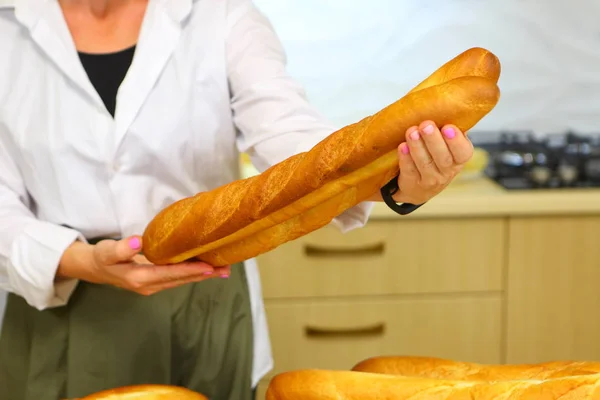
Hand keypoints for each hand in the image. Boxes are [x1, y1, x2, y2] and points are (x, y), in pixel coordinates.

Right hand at [57, 236, 228, 295]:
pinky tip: (207, 269)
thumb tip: (139, 241)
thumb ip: (122, 247)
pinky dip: (193, 274)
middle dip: (204, 275)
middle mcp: (150, 286)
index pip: (170, 273)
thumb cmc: (101, 257)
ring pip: (182, 281)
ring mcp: (154, 286)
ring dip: (202, 276)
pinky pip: (178, 278)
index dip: (190, 270)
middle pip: (181, 280)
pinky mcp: (156, 282)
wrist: (94, 269)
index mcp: (139, 278)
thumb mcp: (107, 251)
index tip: (209, 266)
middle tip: (227, 268)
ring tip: (224, 270)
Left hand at [391, 120, 472, 204]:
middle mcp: (447, 171)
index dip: (456, 140)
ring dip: (418, 147)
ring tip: (411, 132)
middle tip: (425, 125)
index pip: (463, 152)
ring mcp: (430, 180)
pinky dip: (406, 158)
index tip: (448, 127)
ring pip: (425, 164)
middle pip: (443, 158)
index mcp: (459, 158)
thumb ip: (446, 127)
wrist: (418, 187)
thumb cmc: (434, 156)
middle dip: (434, 140)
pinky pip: (409, 171)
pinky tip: (402, 147)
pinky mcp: (413, 184)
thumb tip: (443, 100)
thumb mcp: (445, 144)